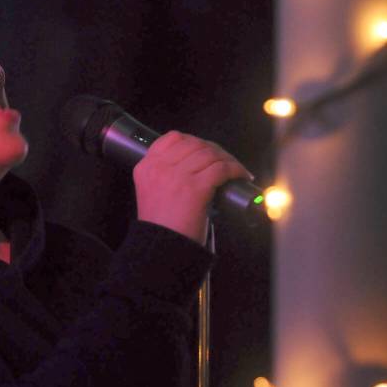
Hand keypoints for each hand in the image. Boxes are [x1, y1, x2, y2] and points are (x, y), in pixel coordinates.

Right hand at [133, 131, 252, 242]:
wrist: (160, 248)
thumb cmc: (160, 226)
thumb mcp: (152, 193)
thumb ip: (164, 175)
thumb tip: (196, 164)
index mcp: (146, 167)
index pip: (172, 138)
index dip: (194, 141)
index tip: (205, 151)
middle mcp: (159, 167)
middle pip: (195, 144)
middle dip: (215, 150)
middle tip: (225, 161)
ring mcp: (176, 176)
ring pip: (210, 154)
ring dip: (228, 159)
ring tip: (235, 169)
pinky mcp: (195, 188)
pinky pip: (221, 169)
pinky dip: (235, 169)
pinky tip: (241, 175)